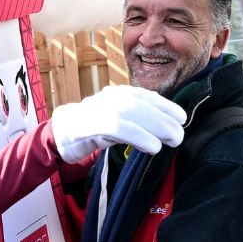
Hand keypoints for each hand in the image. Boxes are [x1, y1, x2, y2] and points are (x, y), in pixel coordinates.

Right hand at [50, 86, 187, 160]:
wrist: (61, 132)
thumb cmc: (94, 128)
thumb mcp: (120, 123)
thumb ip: (139, 123)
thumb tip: (168, 130)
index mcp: (119, 94)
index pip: (146, 96)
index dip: (166, 106)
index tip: (182, 118)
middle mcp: (110, 97)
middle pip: (141, 104)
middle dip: (164, 119)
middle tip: (179, 136)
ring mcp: (98, 108)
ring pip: (132, 112)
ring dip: (156, 126)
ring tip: (172, 141)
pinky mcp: (89, 124)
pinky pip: (118, 127)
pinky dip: (139, 136)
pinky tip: (152, 147)